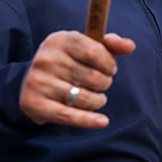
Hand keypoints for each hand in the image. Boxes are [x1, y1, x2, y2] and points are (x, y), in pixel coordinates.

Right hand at [19, 31, 135, 128]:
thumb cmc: (68, 61)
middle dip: (105, 83)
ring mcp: (39, 82)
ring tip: (97, 98)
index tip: (110, 69)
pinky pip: (69, 116)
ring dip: (98, 101)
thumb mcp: (85, 46)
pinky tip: (102, 121)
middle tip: (102, 84)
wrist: (31, 81)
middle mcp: (46, 59)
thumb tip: (129, 46)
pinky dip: (89, 120)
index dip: (108, 63)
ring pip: (85, 98)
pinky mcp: (35, 104)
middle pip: (93, 78)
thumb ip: (110, 44)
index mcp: (59, 40)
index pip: (94, 51)